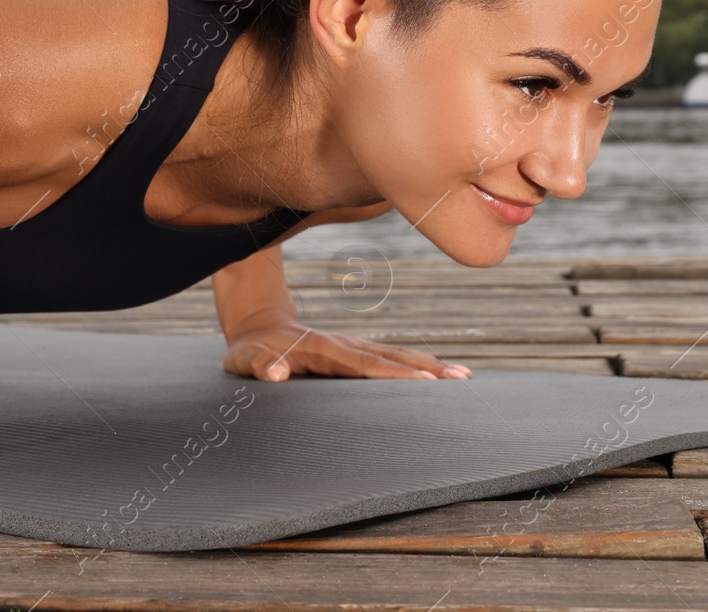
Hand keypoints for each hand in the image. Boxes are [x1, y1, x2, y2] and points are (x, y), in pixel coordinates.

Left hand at [223, 321, 471, 381]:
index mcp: (322, 349)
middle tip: (460, 379)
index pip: (362, 364)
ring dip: (428, 364)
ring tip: (462, 376)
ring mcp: (351, 347)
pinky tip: (438, 372)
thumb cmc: (251, 351)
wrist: (258, 328)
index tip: (423, 380)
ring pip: (395, 354)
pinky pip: (389, 358)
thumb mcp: (245, 359)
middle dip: (425, 367)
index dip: (392, 372)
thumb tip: (277, 373)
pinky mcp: (354, 353)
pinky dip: (416, 364)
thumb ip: (260, 365)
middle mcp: (343, 345)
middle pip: (389, 356)